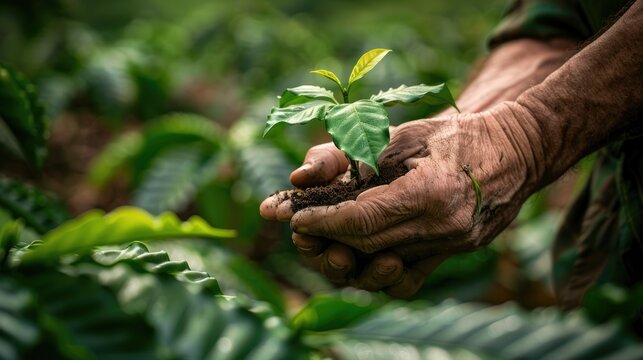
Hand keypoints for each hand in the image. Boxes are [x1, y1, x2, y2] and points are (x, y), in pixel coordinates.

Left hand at [262, 101, 543, 296]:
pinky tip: (361, 252)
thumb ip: (347, 156)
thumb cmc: (454, 135)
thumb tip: (298, 178)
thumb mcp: (399, 133)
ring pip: (383, 268)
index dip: (321, 221)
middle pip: (367, 247)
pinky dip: (378, 271)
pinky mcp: (455, 255)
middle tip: (301, 226)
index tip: (294, 217)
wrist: (517, 151)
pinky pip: (408, 280)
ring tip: (326, 240)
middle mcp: (444, 227)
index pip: (361, 219)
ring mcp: (453, 246)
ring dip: (347, 257)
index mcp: (431, 191)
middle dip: (325, 239)